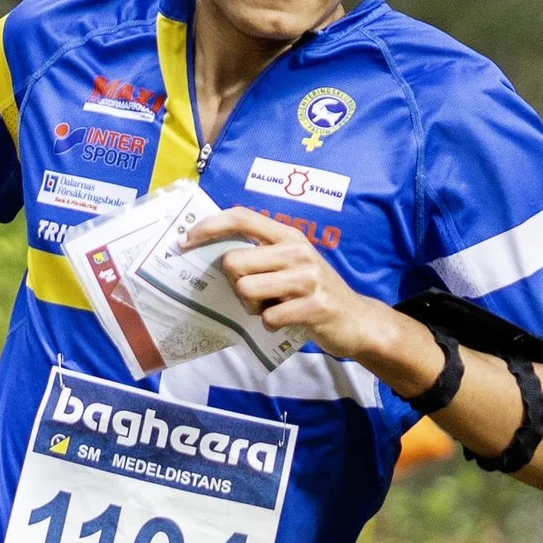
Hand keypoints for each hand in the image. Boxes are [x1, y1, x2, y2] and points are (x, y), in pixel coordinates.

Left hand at [183, 206, 392, 367]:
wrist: (356, 320)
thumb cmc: (313, 292)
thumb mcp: (291, 264)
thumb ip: (261, 254)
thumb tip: (211, 253)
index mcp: (288, 236)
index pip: (242, 217)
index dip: (210, 226)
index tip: (186, 240)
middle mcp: (297, 251)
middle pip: (234, 262)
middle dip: (234, 285)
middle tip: (254, 296)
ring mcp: (307, 278)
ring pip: (246, 290)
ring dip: (251, 308)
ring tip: (271, 309)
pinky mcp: (314, 306)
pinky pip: (268, 317)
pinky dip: (270, 324)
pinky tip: (286, 321)